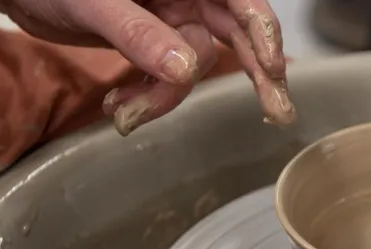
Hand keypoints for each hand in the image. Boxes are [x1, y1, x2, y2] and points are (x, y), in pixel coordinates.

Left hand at [0, 0, 295, 134]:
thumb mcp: (92, 3)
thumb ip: (138, 34)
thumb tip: (184, 70)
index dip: (262, 29)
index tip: (273, 69)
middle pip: (234, 32)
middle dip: (254, 74)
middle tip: (277, 113)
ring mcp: (167, 18)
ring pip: (193, 64)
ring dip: (164, 97)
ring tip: (126, 114)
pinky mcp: (149, 43)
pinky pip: (165, 77)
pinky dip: (147, 97)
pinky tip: (120, 106)